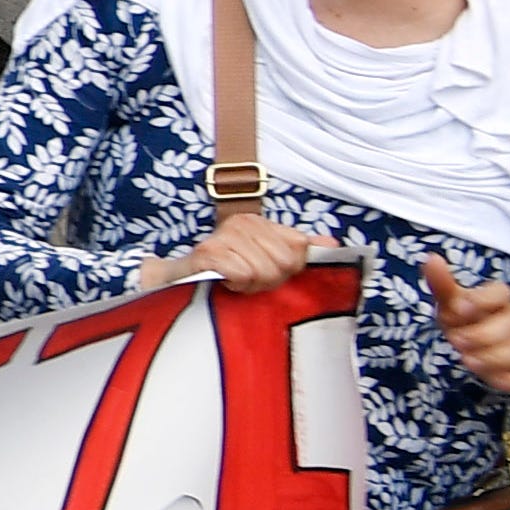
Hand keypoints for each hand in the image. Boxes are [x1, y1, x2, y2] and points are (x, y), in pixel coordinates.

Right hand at [134, 209, 325, 297]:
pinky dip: (234, 285)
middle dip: (270, 280)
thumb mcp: (265, 260)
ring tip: (234, 284)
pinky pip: (240, 273)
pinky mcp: (206, 254)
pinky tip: (223, 284)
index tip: (269, 274)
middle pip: (284, 262)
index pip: (299, 248)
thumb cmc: (225, 274)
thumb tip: (333, 244)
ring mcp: (223, 236)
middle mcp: (242, 223)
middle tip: (249, 282)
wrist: (175, 283)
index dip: (290, 269)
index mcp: (260, 223)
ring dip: (250, 286)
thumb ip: (299, 251)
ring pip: (263, 270)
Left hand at [424, 260, 509, 395]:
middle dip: (482, 333)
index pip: (501, 293)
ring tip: (467, 360)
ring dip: (493, 357)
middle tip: (456, 340)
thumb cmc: (467, 320)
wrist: (491, 347)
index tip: (460, 306)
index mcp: (496, 302)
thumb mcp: (452, 303)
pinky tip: (497, 379)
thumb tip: (431, 258)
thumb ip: (442, 283)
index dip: (484, 299)